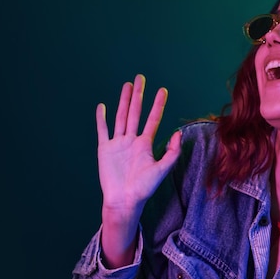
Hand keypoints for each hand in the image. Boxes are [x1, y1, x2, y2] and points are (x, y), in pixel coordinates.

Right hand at [96, 74, 180, 266]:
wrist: (124, 200)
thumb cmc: (144, 188)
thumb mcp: (162, 170)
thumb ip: (171, 152)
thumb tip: (178, 132)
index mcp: (145, 144)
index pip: (153, 119)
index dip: (158, 105)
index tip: (163, 90)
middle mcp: (132, 140)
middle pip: (135, 112)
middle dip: (138, 95)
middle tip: (140, 78)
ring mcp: (118, 144)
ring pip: (121, 117)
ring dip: (123, 101)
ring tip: (127, 86)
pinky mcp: (105, 149)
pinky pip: (103, 131)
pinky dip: (102, 119)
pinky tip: (102, 107)